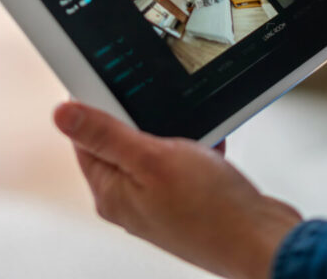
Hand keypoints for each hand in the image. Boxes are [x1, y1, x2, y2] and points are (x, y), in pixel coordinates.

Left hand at [54, 102, 300, 278]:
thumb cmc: (212, 211)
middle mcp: (130, 200)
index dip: (96, 106)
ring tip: (195, 141)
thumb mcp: (152, 159)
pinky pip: (186, 162)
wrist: (264, 244)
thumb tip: (61, 113)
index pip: (84, 138)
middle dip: (145, 120)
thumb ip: (105, 134)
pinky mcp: (187, 202)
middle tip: (164, 113)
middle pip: (121, 141)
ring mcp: (159, 203)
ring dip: (177, 135)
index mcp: (110, 192)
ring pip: (157, 149)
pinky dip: (198, 150)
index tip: (115, 82)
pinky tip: (212, 152)